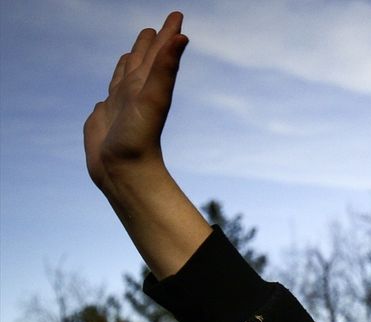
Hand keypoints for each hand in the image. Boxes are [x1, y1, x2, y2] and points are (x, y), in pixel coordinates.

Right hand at [84, 11, 186, 191]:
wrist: (124, 171)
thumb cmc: (140, 137)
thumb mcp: (154, 97)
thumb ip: (166, 68)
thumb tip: (181, 36)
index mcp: (147, 84)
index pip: (159, 52)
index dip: (168, 33)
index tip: (177, 15)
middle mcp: (135, 91)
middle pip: (142, 61)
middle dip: (149, 43)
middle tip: (155, 27)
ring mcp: (120, 105)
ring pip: (124, 76)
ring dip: (129, 62)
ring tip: (131, 50)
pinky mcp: (104, 118)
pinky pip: (108, 98)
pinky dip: (111, 87)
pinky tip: (112, 88)